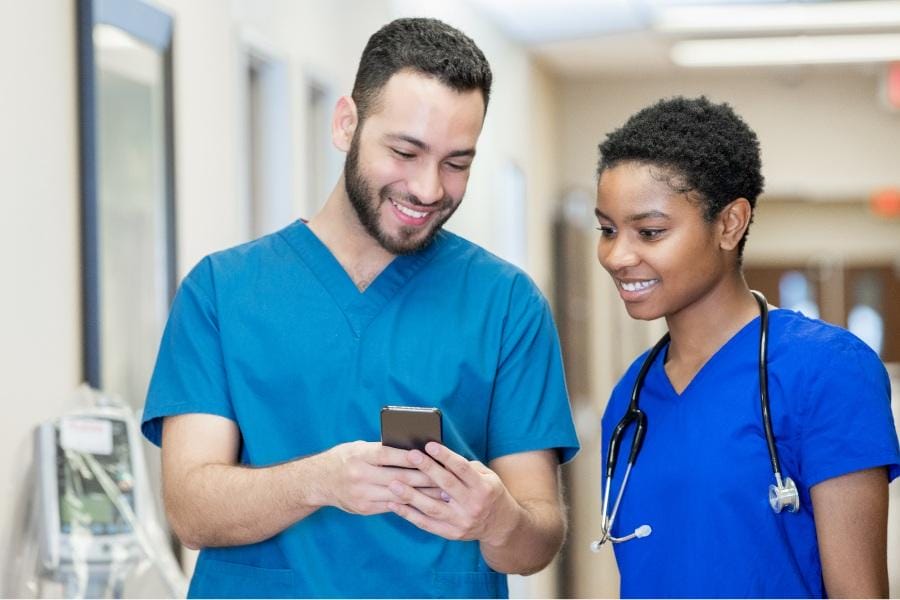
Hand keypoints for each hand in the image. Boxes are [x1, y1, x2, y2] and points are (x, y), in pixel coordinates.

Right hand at [320, 441, 438, 515]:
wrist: (318, 481)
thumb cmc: (344, 458)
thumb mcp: (358, 447)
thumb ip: (381, 449)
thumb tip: (413, 450)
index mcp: (360, 455)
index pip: (390, 455)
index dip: (412, 457)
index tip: (431, 457)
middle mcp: (360, 475)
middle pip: (399, 477)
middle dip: (425, 478)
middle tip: (446, 478)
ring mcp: (362, 494)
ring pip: (399, 495)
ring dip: (423, 494)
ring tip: (442, 493)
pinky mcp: (364, 508)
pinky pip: (391, 506)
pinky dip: (410, 504)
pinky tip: (425, 503)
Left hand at [386, 442, 519, 543]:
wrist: (501, 526)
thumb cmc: (490, 494)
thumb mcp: (488, 477)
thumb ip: (467, 467)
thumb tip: (441, 455)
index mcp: (483, 487)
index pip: (462, 469)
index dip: (445, 456)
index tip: (429, 445)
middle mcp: (472, 505)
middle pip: (446, 485)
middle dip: (427, 468)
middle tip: (410, 455)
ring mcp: (461, 521)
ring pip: (432, 507)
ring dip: (411, 495)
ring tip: (393, 483)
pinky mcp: (450, 533)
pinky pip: (426, 524)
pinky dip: (408, 514)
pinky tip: (393, 504)